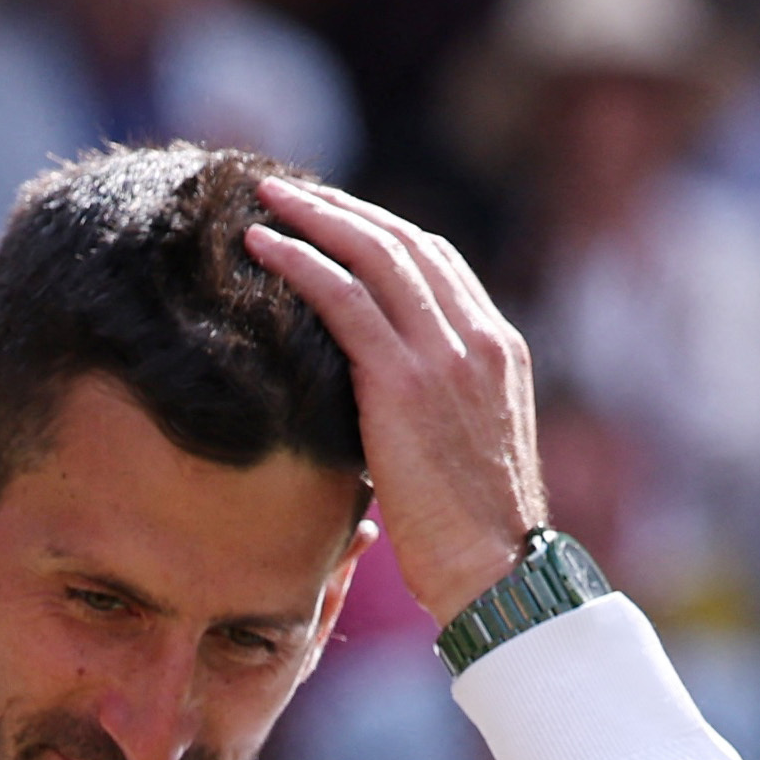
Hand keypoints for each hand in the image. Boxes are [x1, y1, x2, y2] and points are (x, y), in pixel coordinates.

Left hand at [241, 179, 544, 623]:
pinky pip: (344, 300)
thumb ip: (434, 404)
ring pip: (372, 255)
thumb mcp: (462, 449)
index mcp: (497, 347)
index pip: (436, 261)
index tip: (332, 218)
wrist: (495, 570)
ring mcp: (445, 355)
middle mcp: (477, 338)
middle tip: (287, 189)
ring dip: (313, 218)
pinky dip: (300, 263)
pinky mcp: (404, 382)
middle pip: (402, 241)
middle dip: (340, 208)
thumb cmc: (472, 534)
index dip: (379, 229)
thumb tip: (378, 400)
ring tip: (263, 199)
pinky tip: (262, 249)